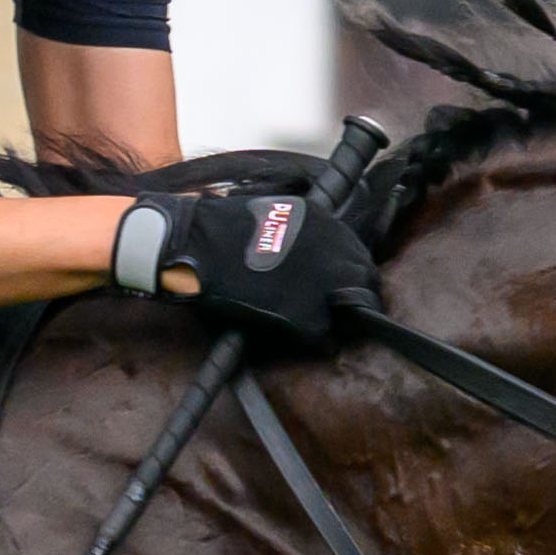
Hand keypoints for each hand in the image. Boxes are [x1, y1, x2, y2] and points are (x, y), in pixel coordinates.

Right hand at [121, 174, 379, 342]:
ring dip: (337, 318)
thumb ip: (300, 231)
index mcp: (322, 219)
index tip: (339, 284)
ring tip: (318, 324)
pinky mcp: (305, 313)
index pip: (357, 252)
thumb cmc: (218, 229)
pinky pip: (324, 336)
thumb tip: (313, 250)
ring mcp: (321, 282)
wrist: (191, 244)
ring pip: (352, 309)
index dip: (348, 272)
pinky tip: (300, 338)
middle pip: (365, 280)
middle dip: (353, 296)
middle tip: (335, 310)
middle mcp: (330, 247)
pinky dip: (315, 340)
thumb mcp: (272, 214)